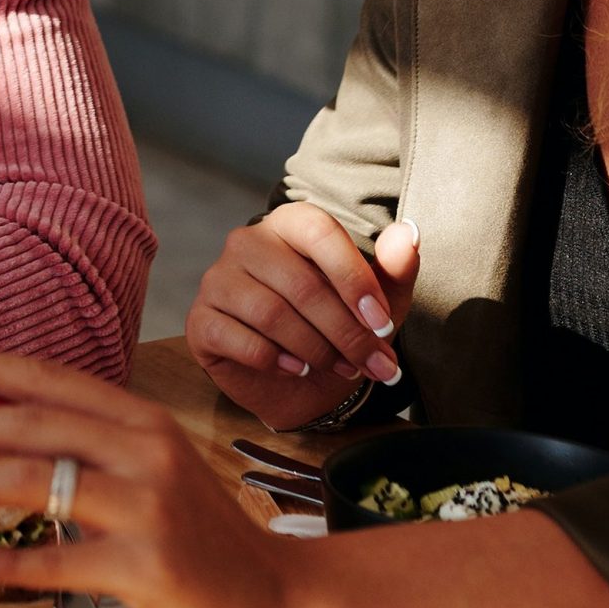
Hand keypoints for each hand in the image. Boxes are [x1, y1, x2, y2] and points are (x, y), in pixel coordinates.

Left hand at [0, 338, 298, 607]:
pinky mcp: (151, 565)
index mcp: (141, 420)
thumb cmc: (199, 539)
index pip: (47, 377)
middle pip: (31, 423)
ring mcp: (150, 506)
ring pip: (38, 481)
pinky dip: (6, 559)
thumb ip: (85, 449)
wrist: (277, 602)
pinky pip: (61, 559)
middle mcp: (147, 450)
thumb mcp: (150, 472)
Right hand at [185, 203, 418, 430]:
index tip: (383, 323)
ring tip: (340, 367)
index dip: (355, 279)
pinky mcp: (200, 321)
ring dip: (315, 349)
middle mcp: (247, 242)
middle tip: (374, 363)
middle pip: (300, 284)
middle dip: (345, 331)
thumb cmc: (340, 329)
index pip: (319, 233)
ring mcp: (217, 280)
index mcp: (289, 223)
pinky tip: (296, 369)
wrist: (304, 383)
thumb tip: (408, 234)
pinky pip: (236, 338)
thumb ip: (393, 268)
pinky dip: (274, 359)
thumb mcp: (378, 304)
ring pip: (270, 313)